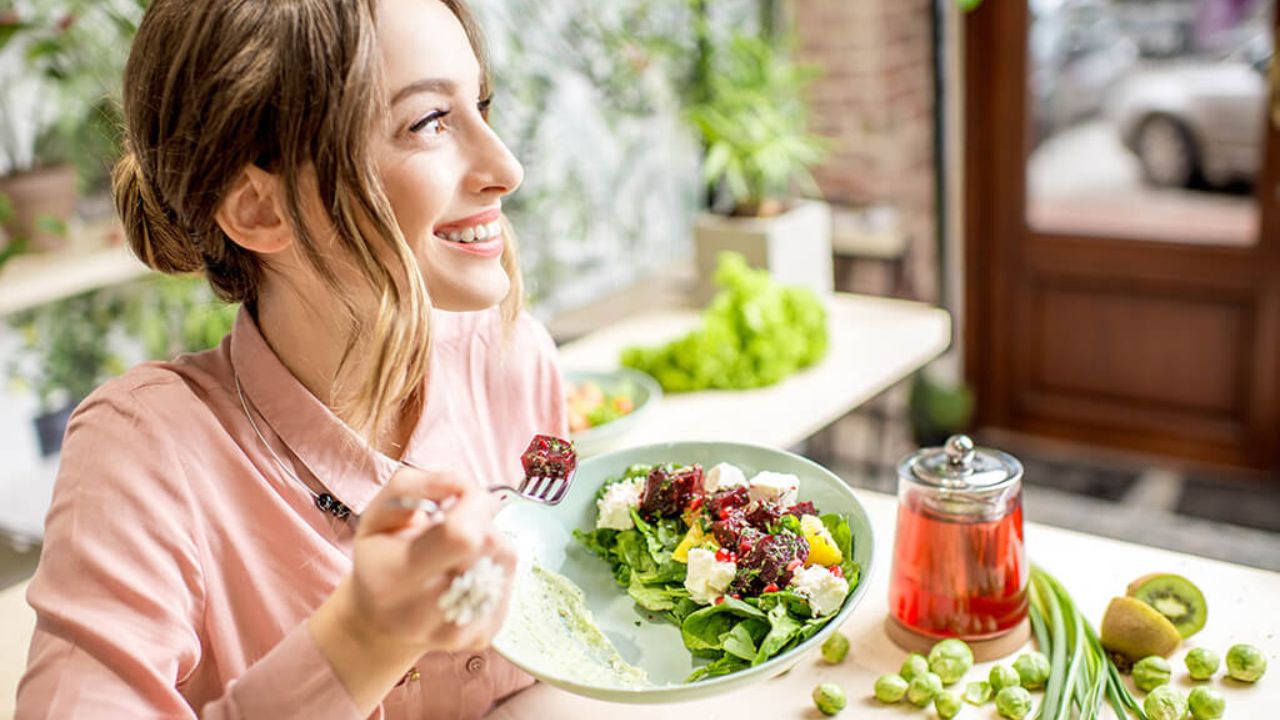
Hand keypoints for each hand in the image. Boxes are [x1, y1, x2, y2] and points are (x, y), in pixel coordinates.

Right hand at [309, 467, 516, 712]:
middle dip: (480, 519)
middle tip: (456, 523)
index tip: (460, 496)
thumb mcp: (377, 514)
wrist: (380, 624)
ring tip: (458, 550)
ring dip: (489, 541)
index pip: (461, 536)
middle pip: (489, 544)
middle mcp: (425, 614)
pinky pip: (510, 580)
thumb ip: (413, 486)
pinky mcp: (484, 637)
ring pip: (506, 559)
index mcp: (394, 579)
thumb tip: (462, 484)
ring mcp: (459, 632)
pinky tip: (468, 571)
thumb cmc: (380, 559)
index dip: (473, 503)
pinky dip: (494, 565)